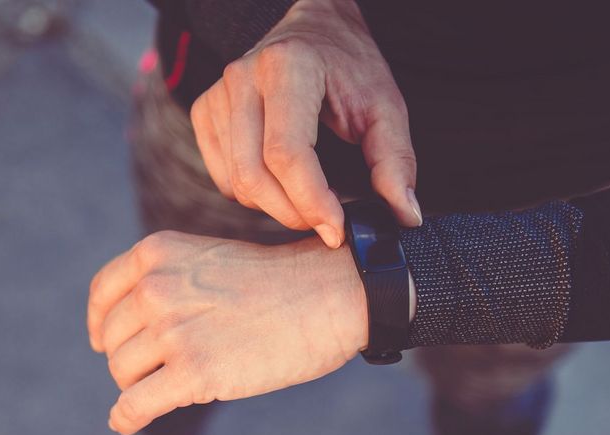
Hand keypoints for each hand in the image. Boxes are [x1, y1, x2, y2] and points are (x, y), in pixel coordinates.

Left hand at [87, 231, 367, 433]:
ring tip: (176, 383)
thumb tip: (120, 336)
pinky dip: (126, 417)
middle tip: (166, 367)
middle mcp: (156, 288)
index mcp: (157, 254)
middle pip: (114, 340)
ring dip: (141, 386)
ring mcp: (174, 331)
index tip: (105, 342)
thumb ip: (165, 284)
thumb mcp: (208, 261)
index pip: (104, 294)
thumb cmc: (276, 283)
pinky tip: (126, 421)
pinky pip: (135, 405)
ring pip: (123, 373)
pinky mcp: (194, 373)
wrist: (327, 295)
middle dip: (133, 359)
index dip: (101, 324)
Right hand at [190, 0, 420, 247]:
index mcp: (288, 67)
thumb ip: (395, 161)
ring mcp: (217, 96)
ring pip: (236, 183)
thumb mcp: (384, 106)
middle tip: (327, 222)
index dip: (311, 201)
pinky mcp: (204, 113)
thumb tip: (405, 215)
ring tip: (309, 197)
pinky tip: (281, 182)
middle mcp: (242, 79)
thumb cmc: (349, 67)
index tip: (336, 230)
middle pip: (253, 176)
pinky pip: (223, 178)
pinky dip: (253, 195)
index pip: (286, 153)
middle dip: (293, 213)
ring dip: (275, 207)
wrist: (314, 29)